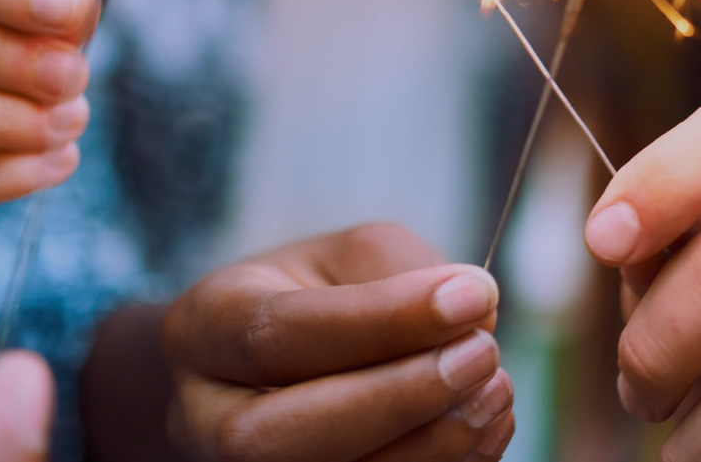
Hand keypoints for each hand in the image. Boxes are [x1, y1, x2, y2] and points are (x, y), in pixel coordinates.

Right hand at [162, 223, 515, 461]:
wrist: (264, 374)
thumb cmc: (313, 301)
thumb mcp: (342, 258)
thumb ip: (403, 272)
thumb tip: (473, 313)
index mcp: (205, 330)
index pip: (278, 335)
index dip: (383, 320)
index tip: (472, 294)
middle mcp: (205, 422)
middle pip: (278, 440)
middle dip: (398, 401)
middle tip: (483, 357)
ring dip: (435, 447)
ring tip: (495, 390)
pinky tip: (484, 428)